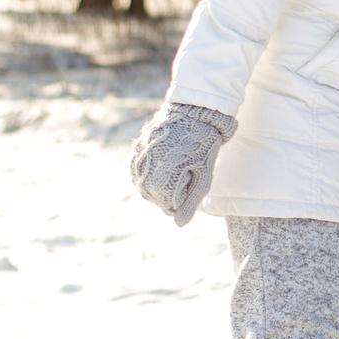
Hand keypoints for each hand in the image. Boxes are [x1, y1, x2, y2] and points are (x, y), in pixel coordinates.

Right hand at [130, 102, 236, 226]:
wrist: (192, 113)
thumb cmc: (202, 147)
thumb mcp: (203, 177)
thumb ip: (190, 203)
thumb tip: (179, 225)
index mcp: (162, 182)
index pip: (169, 207)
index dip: (185, 199)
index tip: (194, 179)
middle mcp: (144, 174)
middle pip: (155, 198)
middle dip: (171, 192)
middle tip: (186, 170)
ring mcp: (137, 161)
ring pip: (145, 188)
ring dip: (159, 184)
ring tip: (176, 166)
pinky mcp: (135, 152)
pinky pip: (137, 173)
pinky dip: (148, 174)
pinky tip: (162, 165)